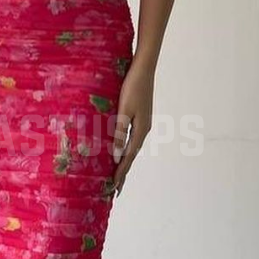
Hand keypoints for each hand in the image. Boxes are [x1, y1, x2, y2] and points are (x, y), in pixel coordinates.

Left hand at [110, 61, 152, 197]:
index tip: (114, 188)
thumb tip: (115, 156)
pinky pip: (131, 138)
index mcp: (140, 130)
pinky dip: (125, 148)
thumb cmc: (132, 87)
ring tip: (118, 174)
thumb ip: (119, 133)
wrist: (144, 68)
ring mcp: (143, 123)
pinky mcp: (140, 116)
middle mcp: (143, 129)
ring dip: (124, 161)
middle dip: (123, 172)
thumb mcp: (124, 111)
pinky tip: (120, 149)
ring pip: (132, 147)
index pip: (128, 157)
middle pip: (131, 155)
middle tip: (116, 190)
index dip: (120, 172)